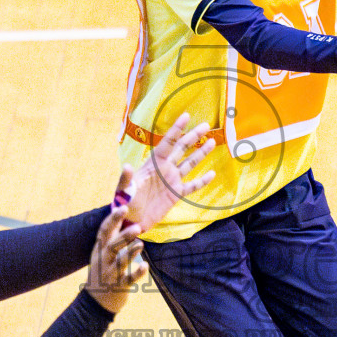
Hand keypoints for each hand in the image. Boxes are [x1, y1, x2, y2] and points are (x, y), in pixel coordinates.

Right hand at [85, 200, 146, 314]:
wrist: (95, 302)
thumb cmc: (103, 272)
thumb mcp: (102, 254)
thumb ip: (111, 236)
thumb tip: (119, 213)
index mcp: (99, 250)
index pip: (103, 232)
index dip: (112, 219)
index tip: (123, 207)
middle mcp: (103, 261)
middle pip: (111, 246)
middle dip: (123, 236)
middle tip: (137, 227)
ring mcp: (111, 274)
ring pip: (119, 262)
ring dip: (130, 253)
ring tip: (140, 244)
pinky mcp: (119, 286)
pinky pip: (128, 279)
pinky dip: (137, 273)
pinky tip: (145, 266)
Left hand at [125, 113, 215, 229]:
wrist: (131, 220)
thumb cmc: (125, 203)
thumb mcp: (124, 190)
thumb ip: (126, 178)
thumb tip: (126, 166)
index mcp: (153, 164)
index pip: (167, 143)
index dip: (176, 129)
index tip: (186, 116)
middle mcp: (164, 169)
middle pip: (182, 149)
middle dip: (193, 136)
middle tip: (206, 125)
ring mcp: (172, 181)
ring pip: (189, 164)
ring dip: (200, 153)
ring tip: (211, 141)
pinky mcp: (176, 194)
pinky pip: (192, 186)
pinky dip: (202, 181)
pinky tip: (212, 174)